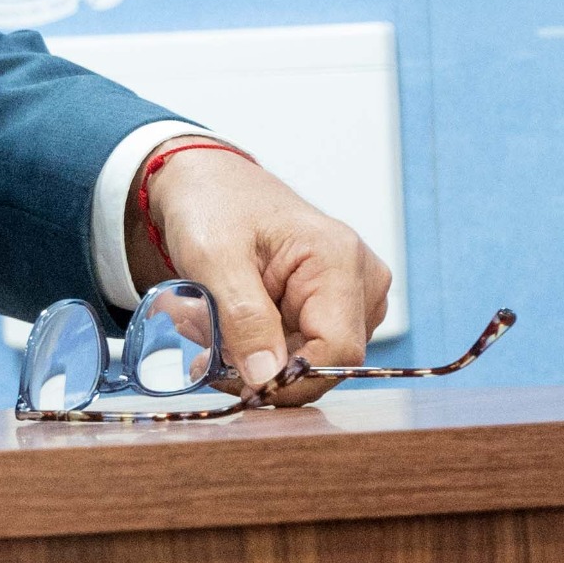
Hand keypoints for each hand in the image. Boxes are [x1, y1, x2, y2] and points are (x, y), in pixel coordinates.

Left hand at [127, 146, 391, 406]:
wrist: (209, 183)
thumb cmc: (213, 202)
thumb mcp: (213, 255)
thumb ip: (242, 316)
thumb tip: (267, 377)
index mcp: (339, 259)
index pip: (337, 351)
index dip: (288, 379)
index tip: (234, 380)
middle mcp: (361, 280)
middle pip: (322, 362)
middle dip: (257, 363)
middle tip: (202, 335)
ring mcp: (353, 296)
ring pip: (305, 361)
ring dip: (249, 355)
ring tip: (207, 316)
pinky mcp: (334, 308)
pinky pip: (298, 351)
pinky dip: (254, 347)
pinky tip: (224, 319)